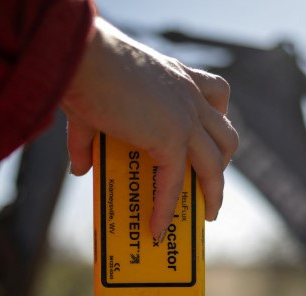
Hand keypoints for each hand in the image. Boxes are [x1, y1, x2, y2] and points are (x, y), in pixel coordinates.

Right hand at [61, 17, 238, 238]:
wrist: (81, 56)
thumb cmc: (81, 70)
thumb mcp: (92, 106)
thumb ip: (87, 141)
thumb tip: (80, 170)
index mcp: (177, 76)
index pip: (215, 96)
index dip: (218, 122)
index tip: (213, 144)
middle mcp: (189, 94)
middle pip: (226, 134)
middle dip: (223, 163)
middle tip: (210, 183)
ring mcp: (185, 117)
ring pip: (216, 162)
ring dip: (214, 191)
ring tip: (207, 212)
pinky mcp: (171, 137)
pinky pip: (175, 183)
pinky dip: (166, 209)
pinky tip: (157, 228)